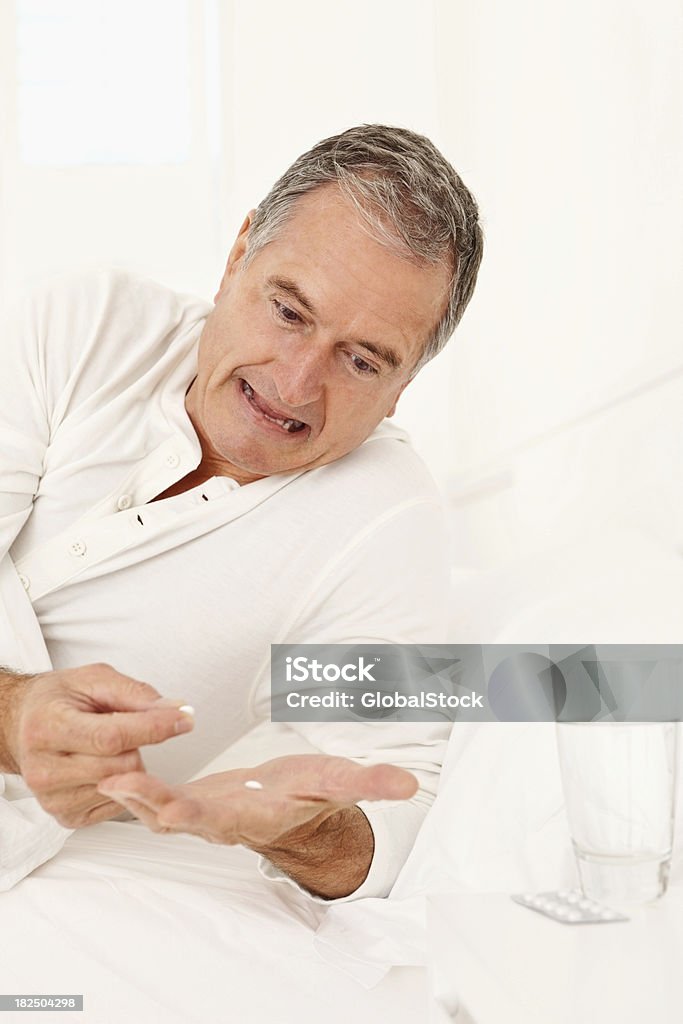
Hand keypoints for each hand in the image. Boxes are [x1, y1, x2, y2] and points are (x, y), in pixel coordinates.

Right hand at [6, 662, 194, 827]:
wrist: (21, 725)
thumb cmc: (59, 700)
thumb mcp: (94, 679)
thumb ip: (136, 693)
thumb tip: (177, 710)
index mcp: (48, 727)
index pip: (111, 737)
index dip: (154, 728)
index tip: (184, 719)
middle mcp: (44, 769)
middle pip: (122, 766)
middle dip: (139, 744)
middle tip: (126, 726)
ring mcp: (53, 798)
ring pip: (123, 787)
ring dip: (130, 764)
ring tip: (108, 746)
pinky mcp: (66, 817)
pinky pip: (117, 804)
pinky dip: (122, 784)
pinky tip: (103, 766)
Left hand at [97, 754, 416, 847]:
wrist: (292, 810)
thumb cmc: (312, 795)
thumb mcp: (339, 784)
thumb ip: (370, 782)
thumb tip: (409, 784)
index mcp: (252, 816)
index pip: (220, 819)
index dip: (195, 814)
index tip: (174, 806)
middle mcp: (218, 820)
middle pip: (175, 818)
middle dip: (147, 804)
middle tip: (119, 783)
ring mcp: (198, 813)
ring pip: (156, 809)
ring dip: (131, 794)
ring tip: (106, 769)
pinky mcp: (187, 799)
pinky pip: (153, 794)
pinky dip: (133, 782)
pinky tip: (112, 758)